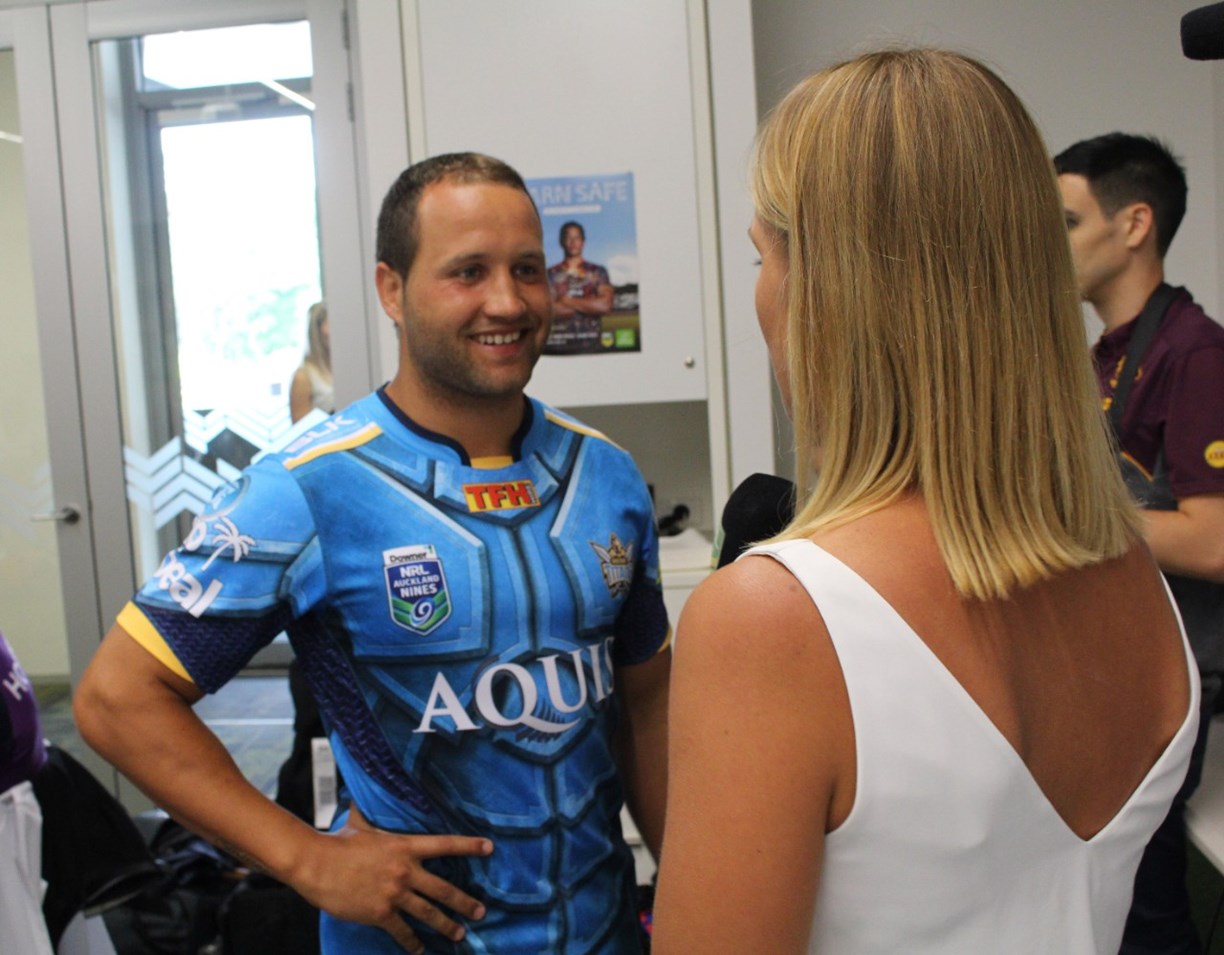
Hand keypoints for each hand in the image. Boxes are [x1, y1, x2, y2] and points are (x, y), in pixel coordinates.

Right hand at [294, 803, 493, 953]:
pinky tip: (419, 949)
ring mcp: (394, 893)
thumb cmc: (337, 841)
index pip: (445, 844)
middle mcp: (405, 871)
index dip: (469, 846)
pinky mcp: (380, 913)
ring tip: (460, 934)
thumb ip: (368, 813)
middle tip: (481, 911)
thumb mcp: (359, 822)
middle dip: (465, 902)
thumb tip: (361, 795)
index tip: (489, 848)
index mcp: (405, 846)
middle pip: (444, 889)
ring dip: (447, 925)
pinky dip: (412, 942)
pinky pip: (402, 931)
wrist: (316, 864)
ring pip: (429, 913)